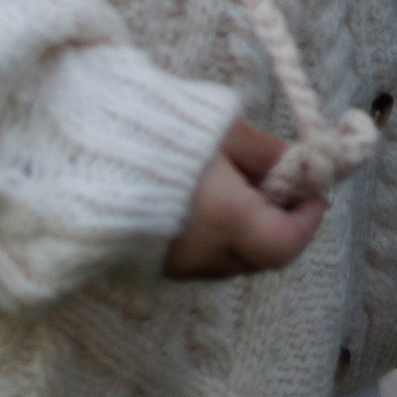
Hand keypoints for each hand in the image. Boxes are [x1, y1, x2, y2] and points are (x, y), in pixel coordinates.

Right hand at [164, 117, 328, 279]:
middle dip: (281, 223)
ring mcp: (175, 266)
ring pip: (232, 261)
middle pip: (262, 257)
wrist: (82, 155)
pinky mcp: (152, 267)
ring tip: (241, 188)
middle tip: (284, 185)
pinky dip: (218, 238)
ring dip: (249, 232)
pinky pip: (202, 261)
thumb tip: (300, 164)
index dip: (308, 219)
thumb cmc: (158, 133)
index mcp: (224, 219)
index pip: (286, 245)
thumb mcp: (222, 130)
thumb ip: (265, 152)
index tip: (314, 188)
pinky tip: (207, 202)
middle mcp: (202, 255)